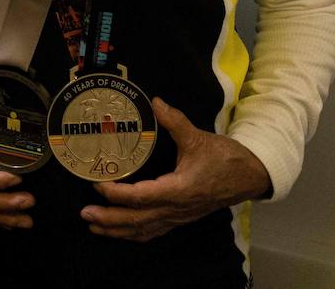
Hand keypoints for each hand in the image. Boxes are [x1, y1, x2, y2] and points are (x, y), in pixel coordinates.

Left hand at [81, 96, 271, 241]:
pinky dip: (134, 234)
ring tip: (93, 227)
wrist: (250, 177)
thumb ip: (174, 121)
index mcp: (180, 190)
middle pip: (138, 220)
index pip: (143, 197)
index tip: (97, 183)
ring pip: (144, 229)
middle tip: (84, 214)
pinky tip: (119, 232)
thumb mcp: (198, 137)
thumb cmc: (225, 158)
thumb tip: (155, 102)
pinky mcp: (181, 218)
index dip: (118, 193)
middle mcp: (177, 208)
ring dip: (117, 230)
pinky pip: (154, 231)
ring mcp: (179, 217)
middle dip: (109, 219)